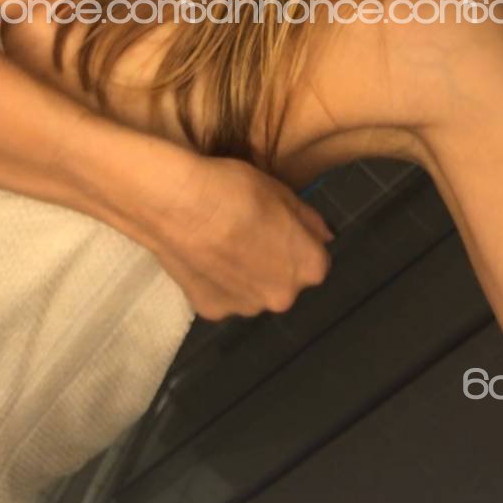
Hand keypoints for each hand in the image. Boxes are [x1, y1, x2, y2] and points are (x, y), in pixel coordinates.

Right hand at [81, 122, 333, 319]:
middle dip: (272, 263)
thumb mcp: (281, 192)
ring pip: (253, 292)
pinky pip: (222, 296)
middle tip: (246, 235)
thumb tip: (325, 236)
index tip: (276, 225)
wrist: (177, 203)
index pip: (314, 259)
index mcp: (308, 268)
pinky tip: (201, 258)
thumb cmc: (236, 190)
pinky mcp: (210, 311)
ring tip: (220, 246)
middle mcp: (282, 297)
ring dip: (246, 276)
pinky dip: (215, 282)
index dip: (296, 241)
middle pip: (284, 281)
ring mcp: (245, 309)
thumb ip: (308, 220)